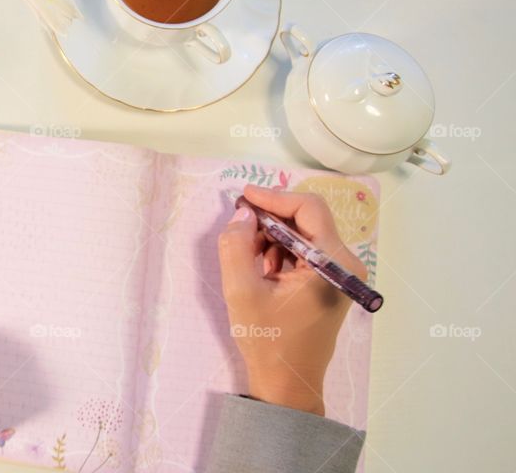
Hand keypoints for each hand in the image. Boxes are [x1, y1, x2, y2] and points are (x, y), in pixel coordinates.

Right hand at [216, 185, 367, 415]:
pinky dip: (280, 252)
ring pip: (303, 234)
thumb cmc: (268, 341)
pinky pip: (304, 251)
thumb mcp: (242, 291)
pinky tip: (263, 271)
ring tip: (249, 260)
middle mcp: (346, 263)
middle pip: (306, 219)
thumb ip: (236, 246)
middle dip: (269, 221)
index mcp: (333, 262)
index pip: (308, 208)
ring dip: (272, 238)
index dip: (274, 198)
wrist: (287, 384)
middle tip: (239, 231)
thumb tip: (242, 214)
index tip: (243, 196)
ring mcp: (341, 273)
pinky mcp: (331, 281)